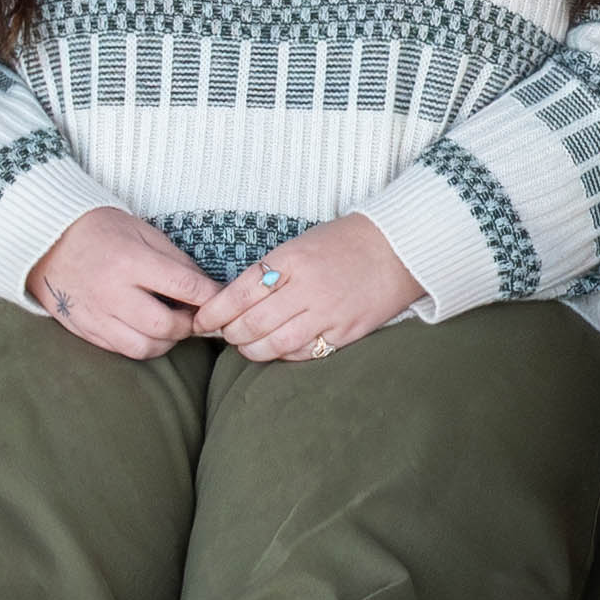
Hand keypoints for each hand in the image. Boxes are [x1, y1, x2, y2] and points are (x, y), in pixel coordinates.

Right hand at [26, 207, 217, 358]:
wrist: (44, 239)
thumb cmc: (99, 230)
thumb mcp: (142, 231)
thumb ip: (175, 260)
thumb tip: (206, 287)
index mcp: (130, 262)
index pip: (184, 287)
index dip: (210, 297)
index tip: (221, 299)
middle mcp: (113, 292)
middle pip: (166, 326)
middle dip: (189, 325)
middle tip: (195, 315)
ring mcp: (96, 315)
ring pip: (144, 347)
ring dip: (167, 342)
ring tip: (172, 326)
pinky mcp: (84, 329)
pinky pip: (121, 350)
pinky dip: (142, 345)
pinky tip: (148, 331)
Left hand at [189, 213, 424, 363]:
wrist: (398, 249)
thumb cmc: (344, 244)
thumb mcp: (300, 245)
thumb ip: (269, 271)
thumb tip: (232, 301)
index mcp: (291, 259)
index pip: (238, 293)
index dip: (213, 313)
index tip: (201, 323)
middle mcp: (307, 287)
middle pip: (251, 323)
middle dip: (230, 334)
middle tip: (224, 335)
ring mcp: (328, 312)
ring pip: (274, 344)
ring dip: (252, 350)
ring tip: (246, 346)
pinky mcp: (346, 331)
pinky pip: (304, 352)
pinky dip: (283, 354)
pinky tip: (277, 349)